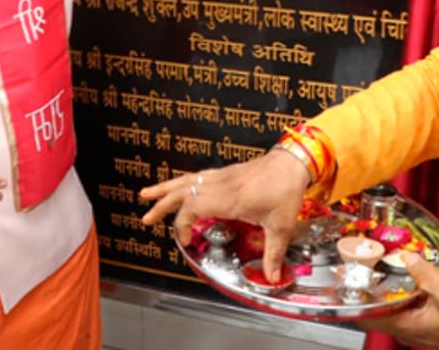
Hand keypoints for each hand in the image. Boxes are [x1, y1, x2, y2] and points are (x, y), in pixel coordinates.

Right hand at [139, 150, 309, 282]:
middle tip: (145, 218)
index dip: (183, 225)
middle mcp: (221, 185)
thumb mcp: (281, 226)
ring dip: (165, 189)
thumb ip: (273, 253)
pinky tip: (178, 187)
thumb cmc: (285, 188)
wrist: (293, 162)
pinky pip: (196, 176)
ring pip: (186, 180)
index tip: (186, 241)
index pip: (192, 208)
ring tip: (147, 194)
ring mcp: (222, 176)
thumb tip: (272, 276)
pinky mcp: (226, 172)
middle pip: (181, 192)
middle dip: (160, 205)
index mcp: (229, 198)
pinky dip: (182, 182)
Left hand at [357, 252, 438, 349]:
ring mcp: (412, 332)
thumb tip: (407, 256)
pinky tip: (407, 285)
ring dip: (387, 296)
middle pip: (376, 313)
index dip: (356, 301)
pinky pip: (403, 313)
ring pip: (390, 312)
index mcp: (403, 325)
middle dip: (371, 294)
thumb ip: (423, 272)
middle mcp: (404, 331)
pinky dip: (401, 300)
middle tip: (368, 273)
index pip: (366, 318)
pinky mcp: (421, 328)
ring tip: (384, 274)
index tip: (350, 285)